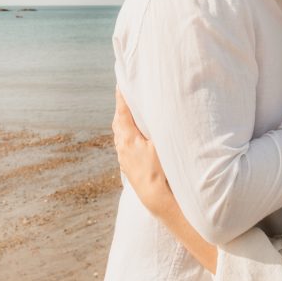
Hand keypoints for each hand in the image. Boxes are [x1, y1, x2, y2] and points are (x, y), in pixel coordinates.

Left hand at [112, 88, 170, 215]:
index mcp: (128, 137)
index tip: (121, 82)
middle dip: (122, 107)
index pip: (123, 111)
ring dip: (123, 121)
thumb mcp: (162, 144)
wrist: (156, 197)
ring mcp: (123, 158)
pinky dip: (126, 135)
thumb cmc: (161, 170)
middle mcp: (122, 146)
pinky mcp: (128, 167)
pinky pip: (123, 145)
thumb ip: (160, 126)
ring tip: (129, 113)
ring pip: (119, 134)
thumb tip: (163, 109)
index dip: (122, 96)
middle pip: (118, 121)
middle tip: (126, 95)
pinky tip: (134, 137)